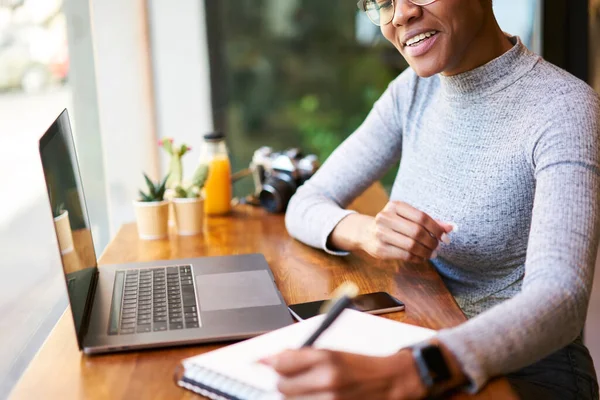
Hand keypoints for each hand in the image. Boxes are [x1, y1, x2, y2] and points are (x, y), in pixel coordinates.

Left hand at [260, 348, 426, 399]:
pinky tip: (312, 398)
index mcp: (327, 358)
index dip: (271, 363)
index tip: (263, 364)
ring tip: (306, 391)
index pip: (282, 362)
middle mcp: (328, 380)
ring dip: (293, 397)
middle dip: (282, 383)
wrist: (391, 382)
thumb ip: (302, 356)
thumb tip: (272, 360)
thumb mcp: (333, 353)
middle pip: (282, 387)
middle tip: (290, 380)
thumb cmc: (363, 367)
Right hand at [360, 201, 453, 261]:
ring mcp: (380, 234)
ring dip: (426, 252)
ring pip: (411, 245)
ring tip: (433, 254)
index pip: (421, 217)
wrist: (366, 232)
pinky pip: (405, 255)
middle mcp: (385, 218)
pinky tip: (421, 257)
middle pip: (417, 232)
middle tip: (439, 247)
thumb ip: (429, 221)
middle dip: (432, 242)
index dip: (437, 229)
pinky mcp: (379, 249)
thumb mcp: (408, 217)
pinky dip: (417, 258)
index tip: (446, 237)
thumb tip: (451, 227)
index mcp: (394, 206)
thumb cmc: (394, 223)